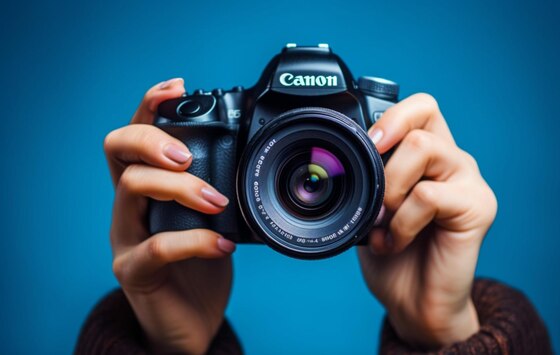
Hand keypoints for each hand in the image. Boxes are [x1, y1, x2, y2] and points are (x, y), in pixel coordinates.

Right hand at [104, 78, 235, 353]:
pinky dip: (195, 240)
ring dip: (179, 187)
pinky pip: (156, 247)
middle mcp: (128, 207)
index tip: (176, 87)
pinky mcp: (134, 272)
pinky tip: (224, 245)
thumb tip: (255, 156)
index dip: (148, 106)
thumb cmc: (201, 265)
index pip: (136, 135)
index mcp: (147, 188)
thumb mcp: (211, 219)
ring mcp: (125, 238)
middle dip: (152, 139)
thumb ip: (218, 187)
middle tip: (187, 155)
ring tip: (216, 200)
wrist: (189, 322)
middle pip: (117, 149)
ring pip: (132, 188)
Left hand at [358, 94, 496, 348]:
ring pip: (425, 147)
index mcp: (428, 156)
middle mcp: (453, 161)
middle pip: (423, 116)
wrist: (412, 303)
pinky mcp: (479, 207)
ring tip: (383, 221)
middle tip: (373, 191)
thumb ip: (368, 176)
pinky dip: (402, 220)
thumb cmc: (391, 254)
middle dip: (386, 150)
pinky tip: (396, 241)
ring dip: (391, 187)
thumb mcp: (369, 206)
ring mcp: (469, 182)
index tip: (366, 144)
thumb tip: (345, 151)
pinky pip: (429, 194)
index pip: (420, 107)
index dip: (390, 116)